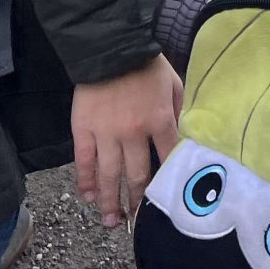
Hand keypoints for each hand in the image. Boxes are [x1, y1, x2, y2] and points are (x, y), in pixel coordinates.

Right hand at [72, 55, 182, 227]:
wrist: (110, 47)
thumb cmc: (146, 64)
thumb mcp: (174, 83)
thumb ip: (180, 111)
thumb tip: (186, 136)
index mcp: (160, 120)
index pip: (168, 159)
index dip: (169, 181)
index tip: (169, 200)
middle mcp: (134, 132)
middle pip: (137, 175)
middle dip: (137, 201)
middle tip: (136, 220)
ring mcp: (107, 133)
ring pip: (109, 175)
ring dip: (110, 202)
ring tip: (111, 222)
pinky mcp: (84, 130)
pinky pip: (84, 161)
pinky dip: (86, 181)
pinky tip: (89, 197)